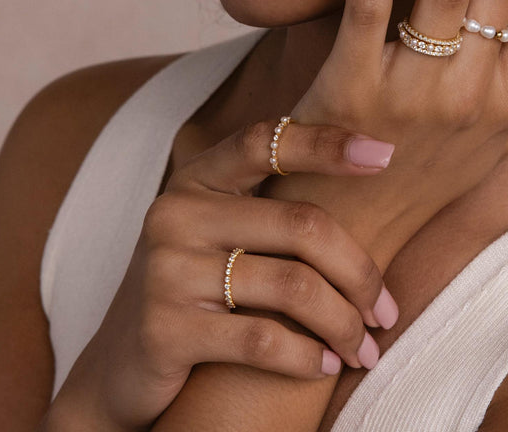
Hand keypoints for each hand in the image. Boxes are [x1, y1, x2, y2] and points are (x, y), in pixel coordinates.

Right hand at [52, 122, 397, 431]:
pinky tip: (327, 364)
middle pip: (303, 226)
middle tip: (387, 311)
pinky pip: (263, 339)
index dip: (327, 143)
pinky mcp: (164, 331)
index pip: (268, 141)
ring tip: (366, 346)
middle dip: (360, 272)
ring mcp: (167, 271)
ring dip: (344, 323)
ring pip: (293, 288)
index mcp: (199, 178)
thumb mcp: (225, 229)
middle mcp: (178, 214)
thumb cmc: (200, 285)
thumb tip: (378, 175)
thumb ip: (276, 204)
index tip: (384, 154)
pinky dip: (308, 357)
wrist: (119, 365)